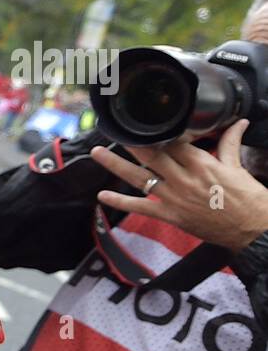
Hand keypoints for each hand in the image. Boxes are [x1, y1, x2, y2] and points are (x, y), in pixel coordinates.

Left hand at [91, 119, 267, 251]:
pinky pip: (141, 207)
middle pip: (151, 156)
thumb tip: (238, 122)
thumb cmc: (249, 198)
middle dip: (130, 143)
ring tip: (97, 152)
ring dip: (116, 165)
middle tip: (113, 130)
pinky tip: (102, 196)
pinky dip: (121, 202)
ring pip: (140, 178)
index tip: (141, 121)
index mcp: (201, 163)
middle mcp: (184, 178)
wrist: (252, 229)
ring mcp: (174, 197)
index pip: (172, 142)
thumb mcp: (238, 166)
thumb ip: (230, 143)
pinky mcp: (171, 215)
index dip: (156, 132)